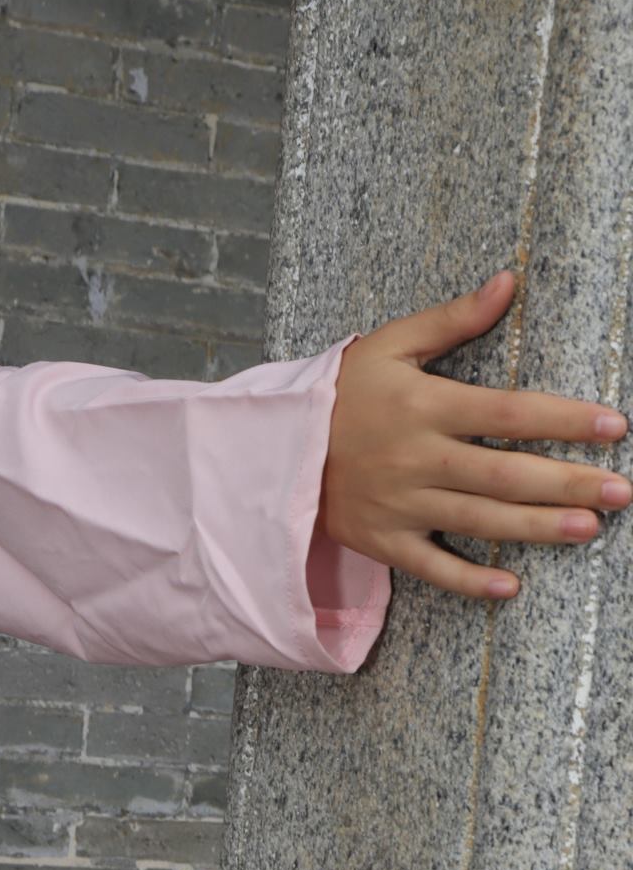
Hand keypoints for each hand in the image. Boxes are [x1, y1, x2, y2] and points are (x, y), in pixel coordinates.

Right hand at [318, 268, 630, 598]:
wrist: (271, 449)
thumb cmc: (338, 393)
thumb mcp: (389, 344)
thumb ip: (452, 319)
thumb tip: (508, 282)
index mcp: (424, 406)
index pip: (508, 413)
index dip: (564, 421)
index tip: (614, 426)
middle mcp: (416, 458)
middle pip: (504, 474)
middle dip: (567, 483)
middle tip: (621, 491)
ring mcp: (399, 505)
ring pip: (478, 521)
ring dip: (536, 528)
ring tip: (588, 528)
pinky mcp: (381, 540)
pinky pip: (429, 566)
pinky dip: (467, 580)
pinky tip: (510, 587)